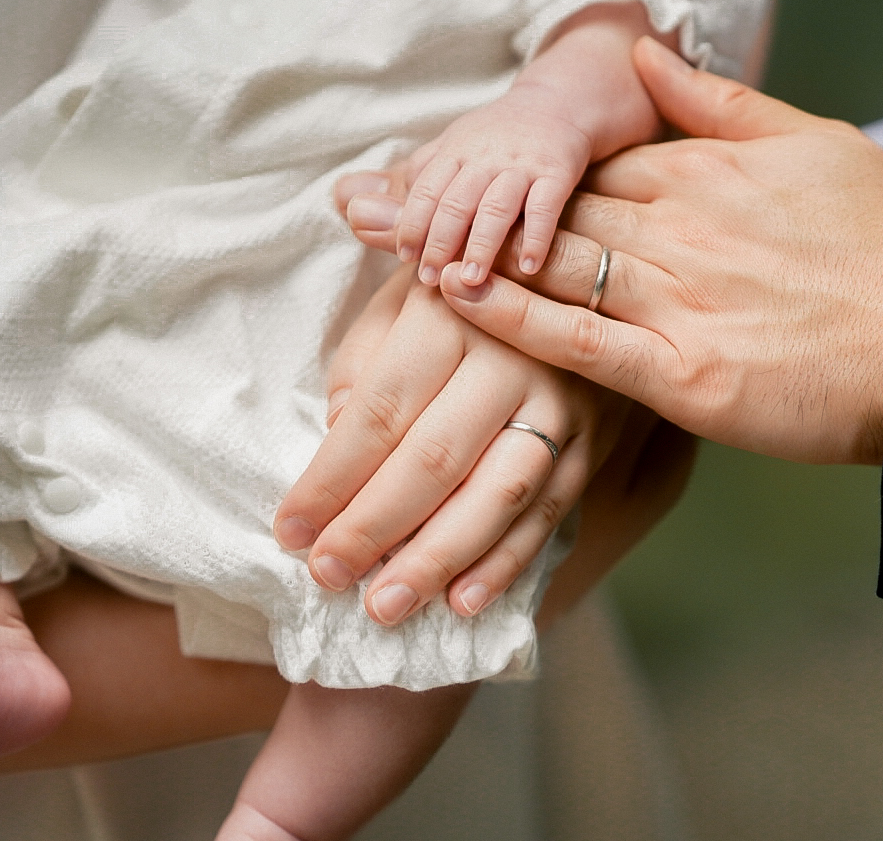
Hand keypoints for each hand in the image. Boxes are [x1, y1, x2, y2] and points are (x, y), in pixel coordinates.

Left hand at [273, 264, 629, 624]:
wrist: (573, 276)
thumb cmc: (461, 292)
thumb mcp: (401, 297)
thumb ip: (362, 363)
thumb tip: (335, 438)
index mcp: (450, 312)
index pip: (382, 411)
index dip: (332, 478)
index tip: (289, 531)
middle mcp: (514, 356)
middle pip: (437, 458)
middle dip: (374, 527)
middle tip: (327, 577)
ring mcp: (563, 400)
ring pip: (499, 492)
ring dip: (438, 559)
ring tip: (385, 607)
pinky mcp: (593, 438)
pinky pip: (551, 509)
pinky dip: (508, 561)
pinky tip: (462, 601)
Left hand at [362, 2, 670, 287]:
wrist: (560, 103)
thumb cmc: (496, 141)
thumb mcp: (448, 153)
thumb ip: (405, 184)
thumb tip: (340, 202)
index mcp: (453, 153)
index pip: (425, 190)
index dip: (411, 222)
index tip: (401, 255)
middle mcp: (485, 157)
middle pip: (456, 200)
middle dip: (439, 239)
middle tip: (428, 279)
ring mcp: (523, 165)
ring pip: (497, 204)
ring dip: (481, 243)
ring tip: (469, 279)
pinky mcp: (559, 171)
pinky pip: (547, 205)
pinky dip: (537, 236)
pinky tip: (528, 266)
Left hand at [419, 38, 882, 464]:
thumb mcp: (816, 141)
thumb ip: (723, 102)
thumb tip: (649, 58)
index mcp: (706, 171)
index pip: (590, 162)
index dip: (518, 168)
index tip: (452, 169)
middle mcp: (679, 226)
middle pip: (553, 207)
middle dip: (464, 202)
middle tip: (373, 199)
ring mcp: (678, 298)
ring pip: (554, 264)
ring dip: (469, 251)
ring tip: (393, 243)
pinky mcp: (684, 373)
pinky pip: (582, 340)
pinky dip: (517, 316)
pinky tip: (460, 299)